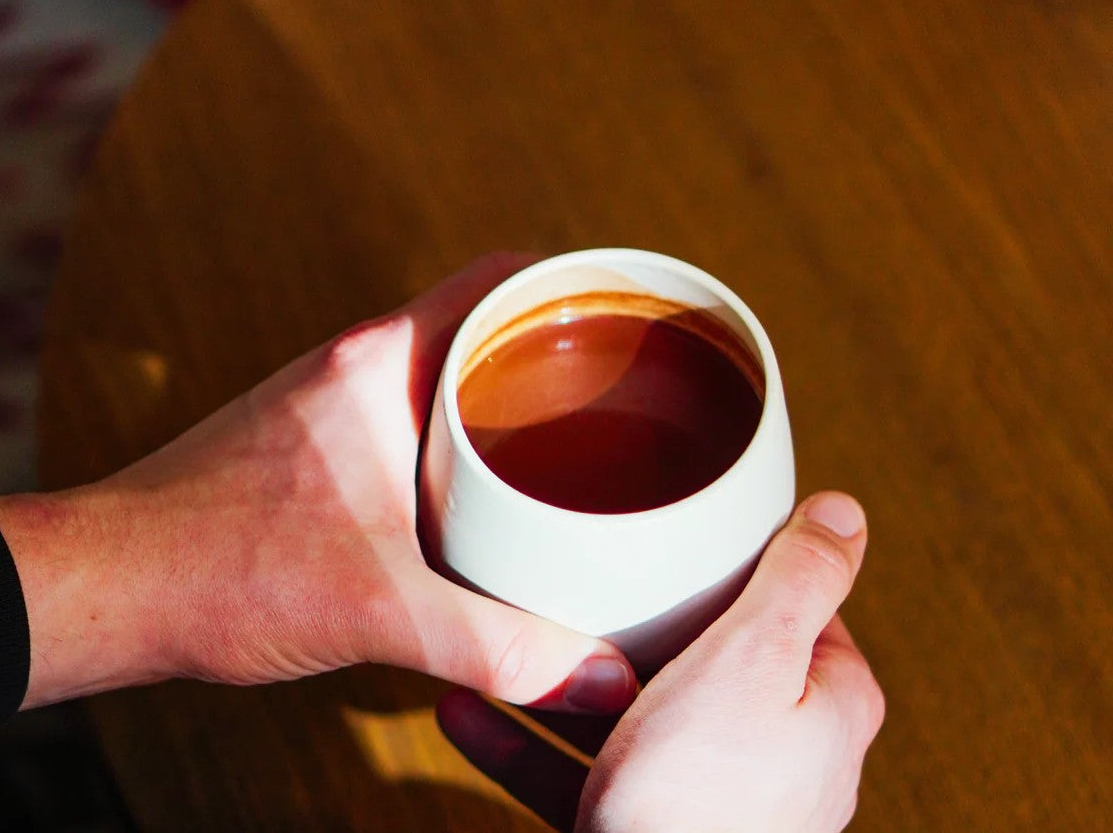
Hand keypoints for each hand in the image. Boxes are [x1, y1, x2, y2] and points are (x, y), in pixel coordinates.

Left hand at [0, 254, 637, 715]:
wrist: (109, 587)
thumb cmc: (220, 571)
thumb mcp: (379, 609)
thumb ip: (496, 645)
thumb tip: (601, 680)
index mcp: (378, 361)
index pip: (498, 280)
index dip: (575, 281)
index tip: (637, 309)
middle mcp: (358, 364)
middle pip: (483, 324)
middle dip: (559, 351)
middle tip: (630, 394)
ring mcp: (333, 403)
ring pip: (447, 375)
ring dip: (509, 399)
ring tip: (579, 448)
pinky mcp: (317, 447)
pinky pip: (415, 419)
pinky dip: (465, 442)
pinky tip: (494, 502)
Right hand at [437, 492, 884, 832]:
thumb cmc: (705, 801)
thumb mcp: (754, 659)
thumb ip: (801, 580)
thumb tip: (845, 512)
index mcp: (826, 703)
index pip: (794, 605)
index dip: (739, 565)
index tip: (684, 534)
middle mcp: (779, 757)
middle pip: (705, 656)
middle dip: (636, 621)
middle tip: (583, 575)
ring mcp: (708, 802)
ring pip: (629, 714)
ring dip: (562, 678)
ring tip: (506, 631)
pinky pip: (578, 772)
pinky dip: (527, 740)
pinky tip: (468, 708)